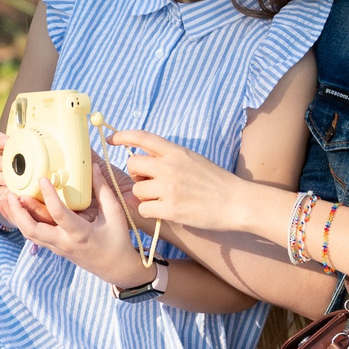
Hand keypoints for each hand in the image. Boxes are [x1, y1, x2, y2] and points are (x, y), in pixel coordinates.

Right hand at [0, 130, 54, 226]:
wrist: (50, 202)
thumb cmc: (50, 178)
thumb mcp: (51, 164)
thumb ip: (48, 155)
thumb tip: (59, 146)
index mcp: (10, 152)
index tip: (6, 142)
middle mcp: (1, 164)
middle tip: (6, 165)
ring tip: (9, 182)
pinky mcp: (2, 195)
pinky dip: (1, 194)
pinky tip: (9, 195)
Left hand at [4, 173, 150, 287]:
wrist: (115, 268)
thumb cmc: (117, 240)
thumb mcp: (114, 215)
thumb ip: (103, 190)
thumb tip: (93, 167)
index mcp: (80, 234)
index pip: (60, 215)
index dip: (49, 196)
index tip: (42, 179)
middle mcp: (64, 242)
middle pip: (33, 230)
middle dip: (18, 212)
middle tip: (10, 193)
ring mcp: (57, 247)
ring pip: (28, 234)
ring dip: (14, 216)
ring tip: (3, 197)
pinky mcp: (53, 247)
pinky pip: (32, 235)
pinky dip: (20, 222)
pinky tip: (11, 208)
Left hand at [114, 130, 258, 233]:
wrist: (237, 202)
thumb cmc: (216, 182)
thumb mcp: (193, 159)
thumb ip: (170, 158)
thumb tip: (144, 160)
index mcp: (176, 152)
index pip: (142, 137)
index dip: (123, 136)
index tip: (111, 139)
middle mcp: (170, 167)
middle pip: (132, 165)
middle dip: (136, 175)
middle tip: (149, 182)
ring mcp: (169, 188)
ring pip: (136, 190)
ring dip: (145, 196)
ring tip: (164, 198)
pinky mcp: (170, 209)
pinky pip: (143, 209)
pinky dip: (150, 212)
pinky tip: (165, 211)